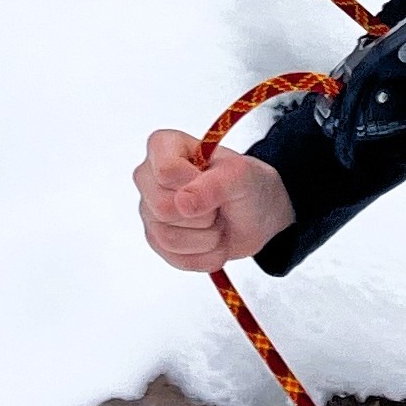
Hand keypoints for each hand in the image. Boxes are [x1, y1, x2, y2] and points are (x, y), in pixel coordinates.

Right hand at [135, 128, 296, 271]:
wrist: (257, 216)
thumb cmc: (248, 185)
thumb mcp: (241, 176)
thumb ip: (214, 185)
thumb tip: (183, 203)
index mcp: (164, 146)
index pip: (166, 171)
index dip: (195, 183)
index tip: (214, 181)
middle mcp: (148, 177)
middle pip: (163, 208)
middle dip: (204, 215)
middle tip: (219, 205)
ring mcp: (150, 211)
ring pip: (167, 238)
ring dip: (208, 238)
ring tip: (219, 223)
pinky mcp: (157, 241)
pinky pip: (175, 260)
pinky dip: (206, 256)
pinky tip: (216, 242)